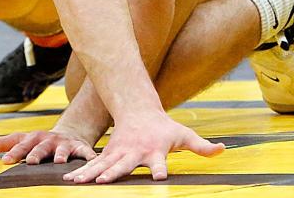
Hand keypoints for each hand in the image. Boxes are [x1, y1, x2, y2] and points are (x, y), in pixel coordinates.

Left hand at [0, 128, 96, 164]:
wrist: (68, 134)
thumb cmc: (40, 141)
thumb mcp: (22, 140)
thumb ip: (3, 144)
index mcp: (32, 139)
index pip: (20, 145)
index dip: (13, 152)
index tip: (5, 162)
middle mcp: (48, 140)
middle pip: (40, 147)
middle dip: (36, 154)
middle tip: (31, 162)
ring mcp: (64, 143)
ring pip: (62, 150)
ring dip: (60, 155)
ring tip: (59, 162)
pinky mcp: (79, 147)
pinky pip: (84, 152)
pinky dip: (88, 156)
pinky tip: (90, 161)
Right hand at [62, 111, 224, 183]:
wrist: (138, 109)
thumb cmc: (164, 128)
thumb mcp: (184, 134)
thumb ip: (201, 146)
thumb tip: (223, 150)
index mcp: (155, 150)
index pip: (159, 162)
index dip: (160, 170)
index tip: (160, 177)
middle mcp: (135, 152)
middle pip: (124, 164)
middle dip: (114, 173)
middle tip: (104, 182)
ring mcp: (119, 152)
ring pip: (104, 165)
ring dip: (91, 174)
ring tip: (77, 183)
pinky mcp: (108, 154)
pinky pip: (94, 165)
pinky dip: (83, 172)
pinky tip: (70, 181)